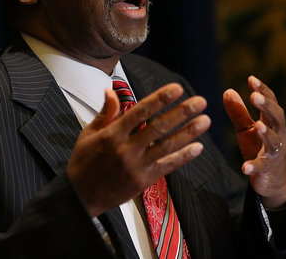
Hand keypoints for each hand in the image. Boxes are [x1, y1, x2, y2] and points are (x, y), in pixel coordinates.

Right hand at [67, 83, 210, 216]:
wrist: (80, 196)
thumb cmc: (83, 162)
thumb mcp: (88, 133)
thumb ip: (105, 112)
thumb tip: (111, 90)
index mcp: (112, 134)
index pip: (141, 111)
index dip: (160, 98)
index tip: (177, 88)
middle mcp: (126, 149)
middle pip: (159, 127)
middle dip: (181, 113)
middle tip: (200, 101)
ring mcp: (136, 166)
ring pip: (167, 146)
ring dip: (188, 132)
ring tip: (205, 120)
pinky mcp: (143, 181)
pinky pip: (167, 166)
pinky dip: (183, 157)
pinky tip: (198, 147)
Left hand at [223, 76, 285, 207]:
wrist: (274, 181)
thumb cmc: (259, 149)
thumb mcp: (246, 129)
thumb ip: (238, 112)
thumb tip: (228, 90)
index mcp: (272, 123)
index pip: (271, 102)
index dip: (263, 90)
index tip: (251, 78)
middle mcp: (278, 135)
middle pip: (277, 118)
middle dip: (267, 106)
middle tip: (254, 96)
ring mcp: (274, 153)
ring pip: (274, 142)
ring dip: (266, 134)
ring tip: (257, 126)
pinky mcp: (268, 170)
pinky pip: (261, 167)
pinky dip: (254, 167)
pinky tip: (244, 167)